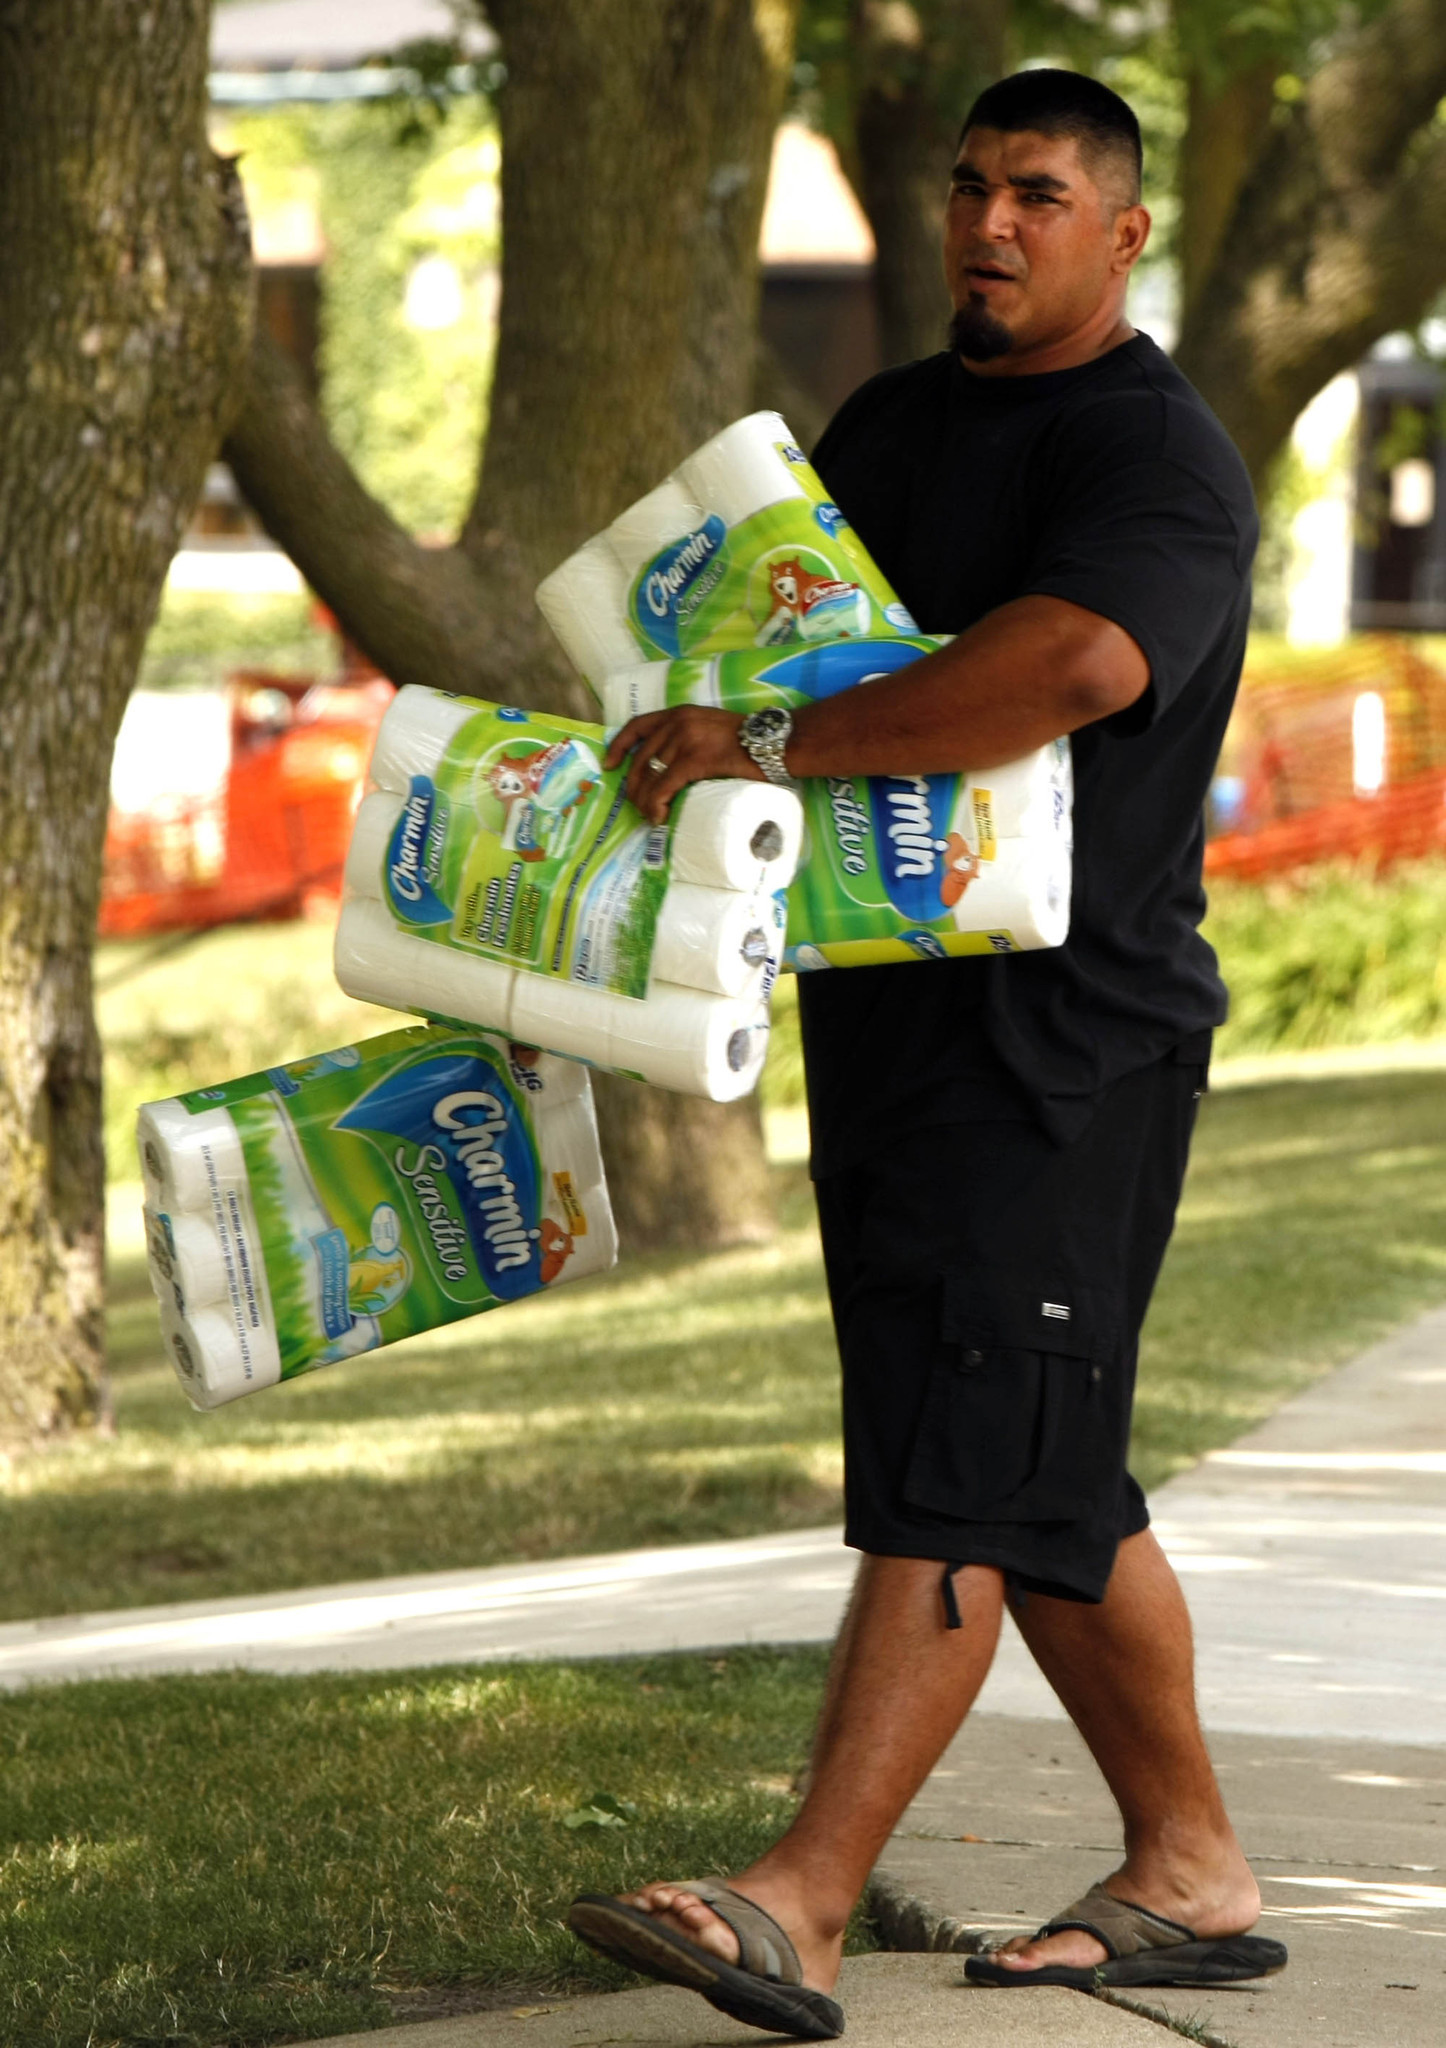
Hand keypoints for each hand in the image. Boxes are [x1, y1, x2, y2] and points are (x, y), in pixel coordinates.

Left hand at [604, 705, 764, 822]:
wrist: (775, 742)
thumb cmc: (750, 741)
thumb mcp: (711, 728)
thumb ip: (690, 739)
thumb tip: (674, 767)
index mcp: (680, 714)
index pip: (637, 726)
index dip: (618, 747)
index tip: (609, 765)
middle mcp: (677, 723)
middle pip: (640, 758)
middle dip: (633, 786)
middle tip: (637, 805)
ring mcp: (685, 740)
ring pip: (649, 775)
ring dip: (644, 801)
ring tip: (650, 816)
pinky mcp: (695, 759)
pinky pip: (664, 786)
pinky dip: (656, 805)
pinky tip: (658, 816)